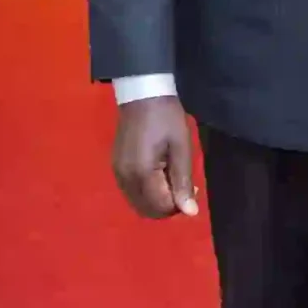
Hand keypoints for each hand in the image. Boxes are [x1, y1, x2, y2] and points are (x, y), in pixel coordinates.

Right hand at [111, 97, 199, 218]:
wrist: (142, 94)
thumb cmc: (166, 118)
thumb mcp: (181, 148)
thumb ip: (183, 181)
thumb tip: (189, 213)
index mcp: (141, 172)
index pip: (160, 207)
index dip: (178, 205)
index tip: (192, 189)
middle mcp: (125, 178)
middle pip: (146, 210)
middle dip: (167, 206)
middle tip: (184, 188)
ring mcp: (117, 173)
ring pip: (138, 204)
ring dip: (156, 201)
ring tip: (173, 181)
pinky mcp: (116, 168)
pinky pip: (131, 192)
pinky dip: (146, 193)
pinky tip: (159, 177)